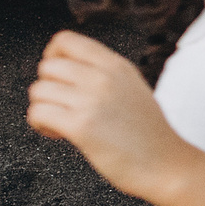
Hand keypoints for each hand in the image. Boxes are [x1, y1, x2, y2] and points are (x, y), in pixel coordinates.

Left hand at [27, 31, 194, 199]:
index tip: (56, 76)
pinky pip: (38, 113)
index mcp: (117, 66)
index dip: (52, 55)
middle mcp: (103, 78)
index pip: (66, 41)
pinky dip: (40, 125)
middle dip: (47, 87)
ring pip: (38, 90)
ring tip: (60, 122)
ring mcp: (91, 101)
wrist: (166, 164)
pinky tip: (58, 134)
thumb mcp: (133, 89)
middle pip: (47, 67)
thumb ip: (104, 74)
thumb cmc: (150, 134)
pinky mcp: (80, 126)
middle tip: (62, 106)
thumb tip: (65, 69)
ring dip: (43, 107)